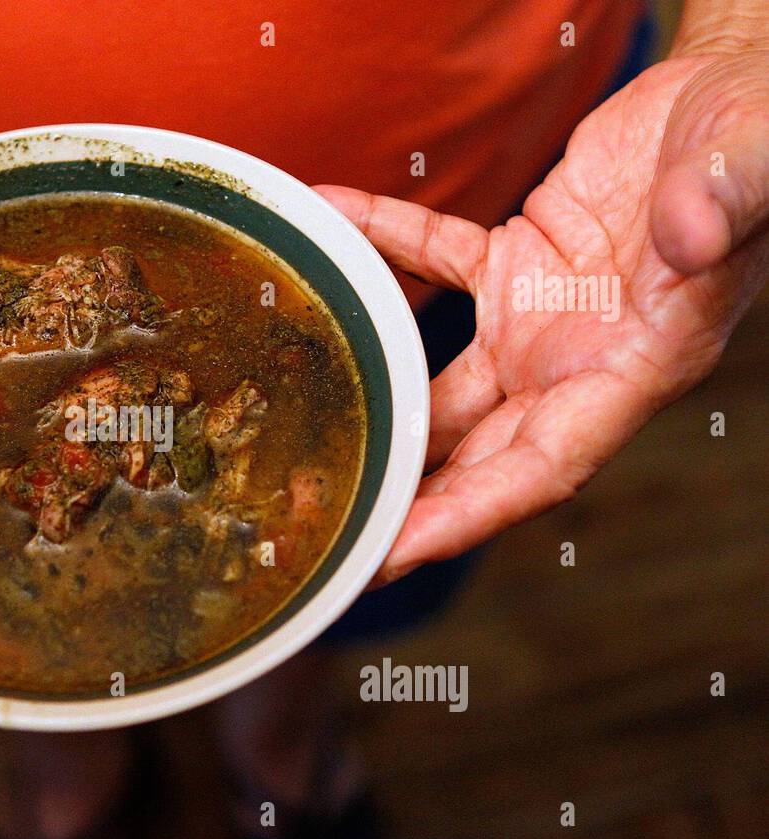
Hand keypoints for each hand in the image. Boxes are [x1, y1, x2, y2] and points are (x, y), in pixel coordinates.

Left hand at [316, 45, 768, 584]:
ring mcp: (539, 318)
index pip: (542, 469)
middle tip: (326, 523)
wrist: (732, 102)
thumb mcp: (752, 170)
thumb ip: (724, 206)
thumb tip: (690, 233)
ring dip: (377, 401)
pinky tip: (331, 218)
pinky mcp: (514, 262)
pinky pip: (434, 261)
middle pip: (476, 453)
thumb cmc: (756, 145)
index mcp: (638, 369)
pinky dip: (382, 242)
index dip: (468, 516)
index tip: (396, 552)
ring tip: (300, 430)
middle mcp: (578, 362)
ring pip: (442, 384)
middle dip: (406, 495)